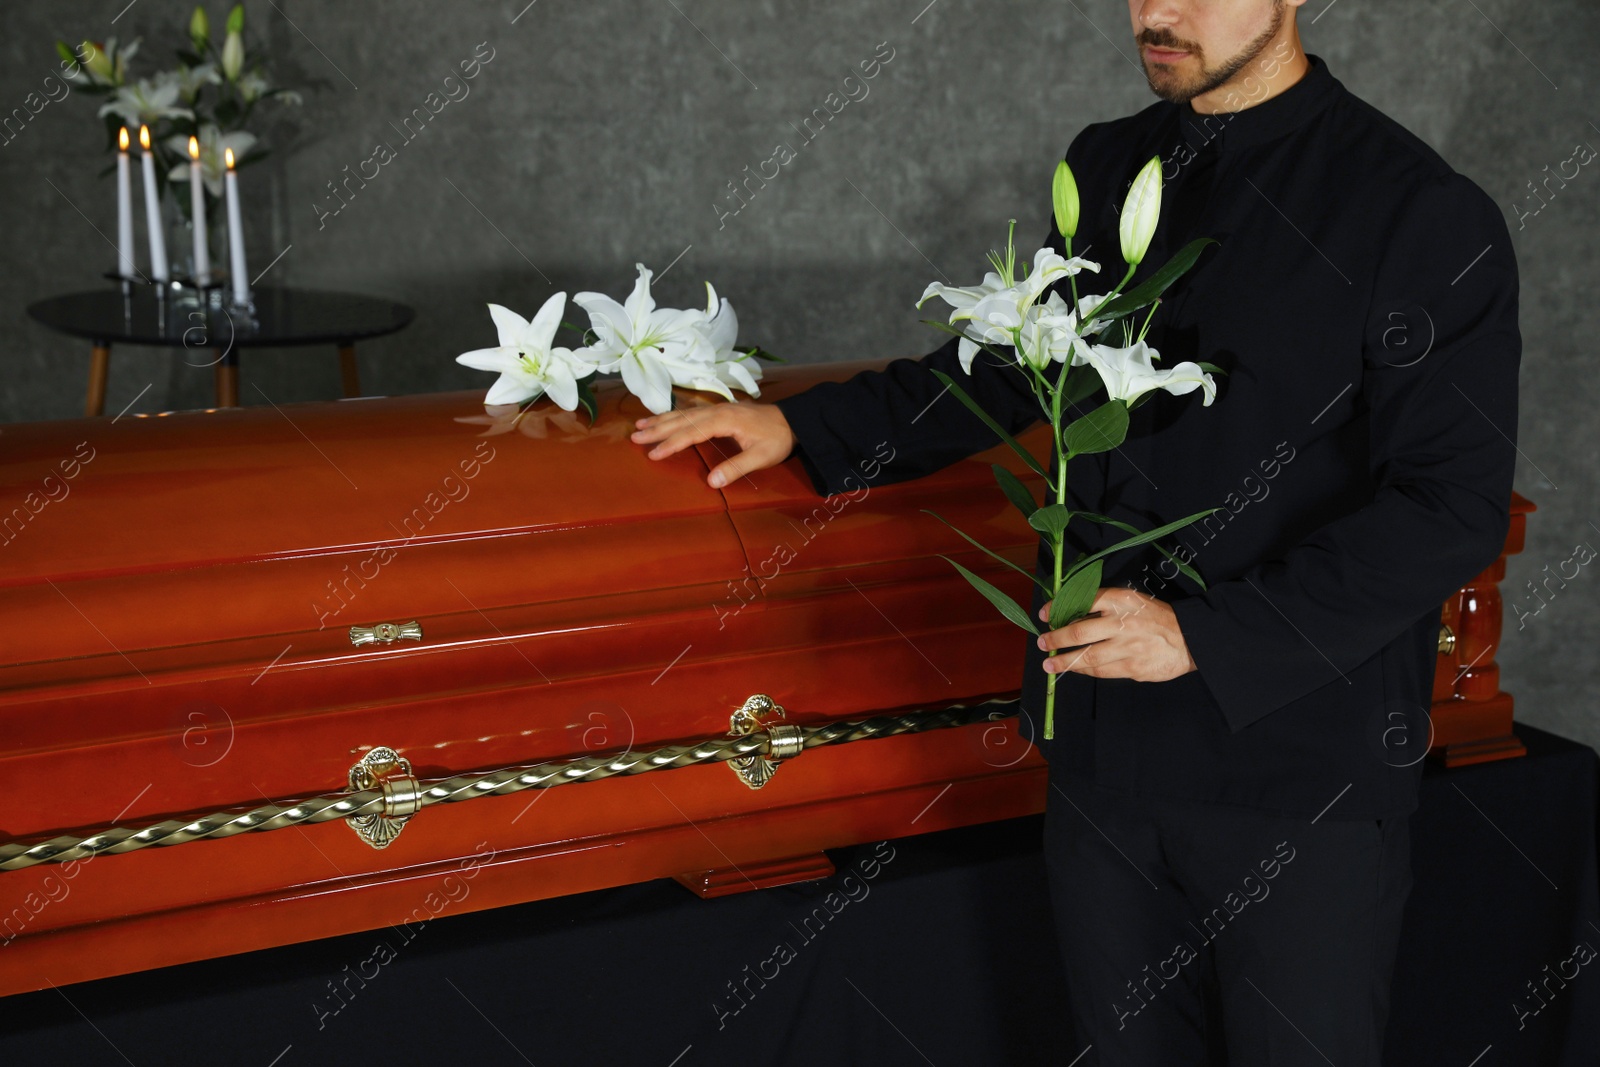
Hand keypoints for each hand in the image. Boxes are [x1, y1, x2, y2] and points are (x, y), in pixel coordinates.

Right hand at [630, 400, 795, 488]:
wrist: (793, 421)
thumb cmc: (777, 439)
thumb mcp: (761, 457)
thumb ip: (736, 468)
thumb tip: (711, 482)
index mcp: (724, 420)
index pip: (691, 433)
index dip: (671, 444)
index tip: (653, 454)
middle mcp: (717, 411)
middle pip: (682, 420)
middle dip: (657, 429)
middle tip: (634, 436)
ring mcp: (718, 408)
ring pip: (684, 413)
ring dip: (662, 420)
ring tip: (640, 425)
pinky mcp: (720, 410)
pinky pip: (691, 411)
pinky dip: (675, 416)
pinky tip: (664, 418)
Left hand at [1036, 586, 1196, 681]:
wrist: (1189, 638)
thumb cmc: (1156, 617)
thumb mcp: (1131, 600)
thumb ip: (1103, 604)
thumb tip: (1070, 613)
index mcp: (1122, 601)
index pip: (1084, 601)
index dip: (1059, 608)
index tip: (1044, 615)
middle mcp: (1123, 623)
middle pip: (1080, 631)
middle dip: (1057, 639)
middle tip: (1043, 643)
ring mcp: (1128, 648)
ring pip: (1088, 657)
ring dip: (1065, 662)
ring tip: (1050, 664)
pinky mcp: (1133, 668)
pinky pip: (1102, 672)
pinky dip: (1085, 671)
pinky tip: (1074, 669)